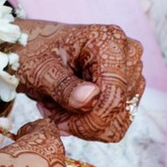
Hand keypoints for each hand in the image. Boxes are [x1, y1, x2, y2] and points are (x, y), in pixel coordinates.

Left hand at [17, 17, 144, 142]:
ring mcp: (132, 72)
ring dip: (83, 123)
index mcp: (111, 42)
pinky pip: (115, 122)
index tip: (59, 124)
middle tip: (49, 111)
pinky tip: (67, 109)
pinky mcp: (128, 89)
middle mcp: (129, 54)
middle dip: (82, 121)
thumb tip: (91, 100)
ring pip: (117, 121)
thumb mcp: (40, 70)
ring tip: (56, 107)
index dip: (89, 121)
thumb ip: (64, 86)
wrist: (34, 47)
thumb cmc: (34, 52)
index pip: (113, 96)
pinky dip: (89, 123)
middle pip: (118, 111)